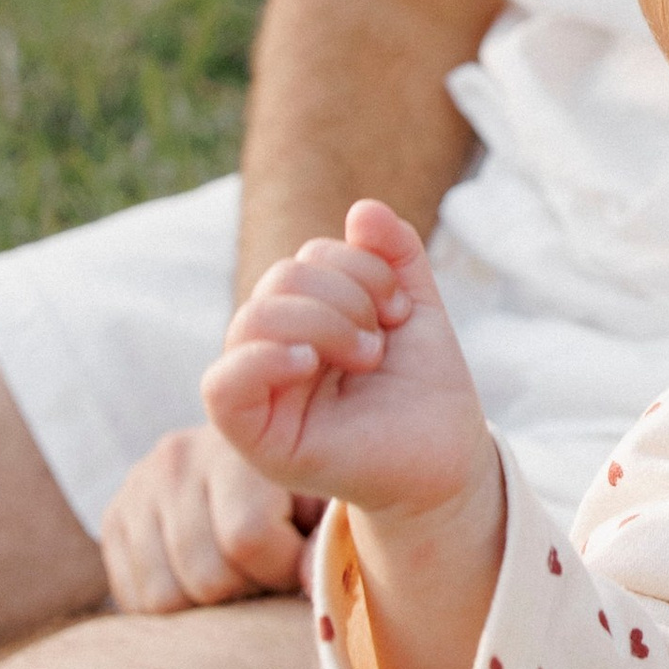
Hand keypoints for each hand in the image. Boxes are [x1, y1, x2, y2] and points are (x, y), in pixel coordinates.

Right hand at [101, 424, 316, 616]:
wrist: (265, 457)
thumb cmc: (311, 495)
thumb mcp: (331, 506)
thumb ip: (325, 541)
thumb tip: (311, 584)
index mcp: (239, 446)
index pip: (246, 539)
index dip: (280, 571)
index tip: (299, 564)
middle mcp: (177, 458)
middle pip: (205, 577)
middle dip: (247, 590)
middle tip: (267, 574)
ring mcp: (138, 487)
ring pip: (164, 597)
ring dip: (209, 605)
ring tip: (238, 574)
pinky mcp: (114, 517)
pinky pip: (133, 600)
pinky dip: (174, 609)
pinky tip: (203, 579)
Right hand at [204, 200, 491, 535]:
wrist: (447, 459)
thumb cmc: (425, 388)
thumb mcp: (414, 307)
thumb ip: (393, 255)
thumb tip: (363, 209)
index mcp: (304, 320)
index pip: (304, 260)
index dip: (358, 266)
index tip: (401, 309)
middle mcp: (274, 350)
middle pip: (277, 281)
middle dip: (344, 296)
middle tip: (381, 340)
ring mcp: (261, 392)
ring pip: (253, 319)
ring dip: (324, 323)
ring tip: (367, 356)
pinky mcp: (254, 438)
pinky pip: (221, 385)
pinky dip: (264, 358)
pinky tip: (310, 362)